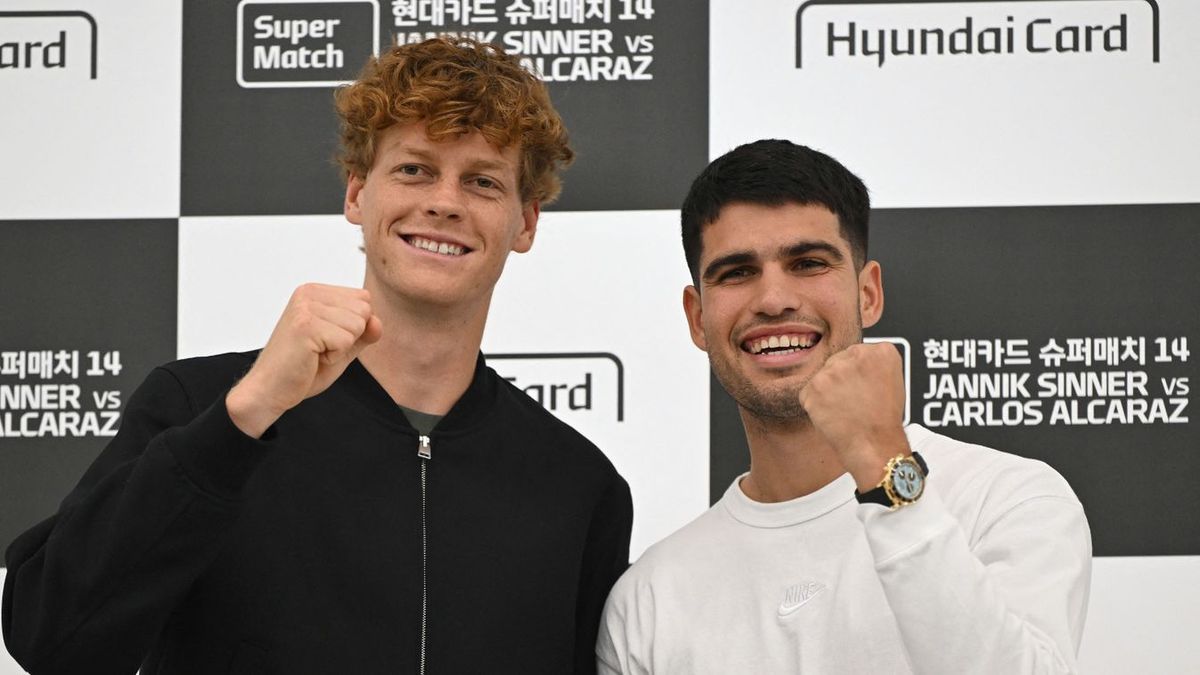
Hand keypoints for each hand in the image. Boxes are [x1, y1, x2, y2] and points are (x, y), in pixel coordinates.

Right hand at [226, 284, 382, 437]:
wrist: (270, 390)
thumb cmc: (303, 368)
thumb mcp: (343, 346)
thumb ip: (364, 332)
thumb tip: (378, 321)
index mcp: (316, 292)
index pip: (364, 299)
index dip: (354, 327)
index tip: (326, 339)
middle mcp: (309, 293)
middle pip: (364, 310)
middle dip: (349, 337)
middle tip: (320, 349)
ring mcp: (306, 308)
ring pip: (357, 325)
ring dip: (341, 348)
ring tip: (315, 353)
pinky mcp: (305, 326)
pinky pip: (346, 341)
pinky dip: (333, 356)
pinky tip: (312, 359)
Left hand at [798, 342, 909, 490]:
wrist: (874, 445)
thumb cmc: (883, 420)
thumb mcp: (892, 382)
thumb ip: (873, 366)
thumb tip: (855, 362)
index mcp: (882, 351)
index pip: (857, 354)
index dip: (857, 374)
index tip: (862, 386)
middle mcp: (857, 354)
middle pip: (838, 361)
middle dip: (840, 380)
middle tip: (852, 401)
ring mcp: (833, 369)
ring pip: (822, 377)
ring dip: (827, 392)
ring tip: (844, 410)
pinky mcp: (814, 385)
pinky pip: (808, 392)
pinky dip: (815, 405)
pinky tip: (832, 415)